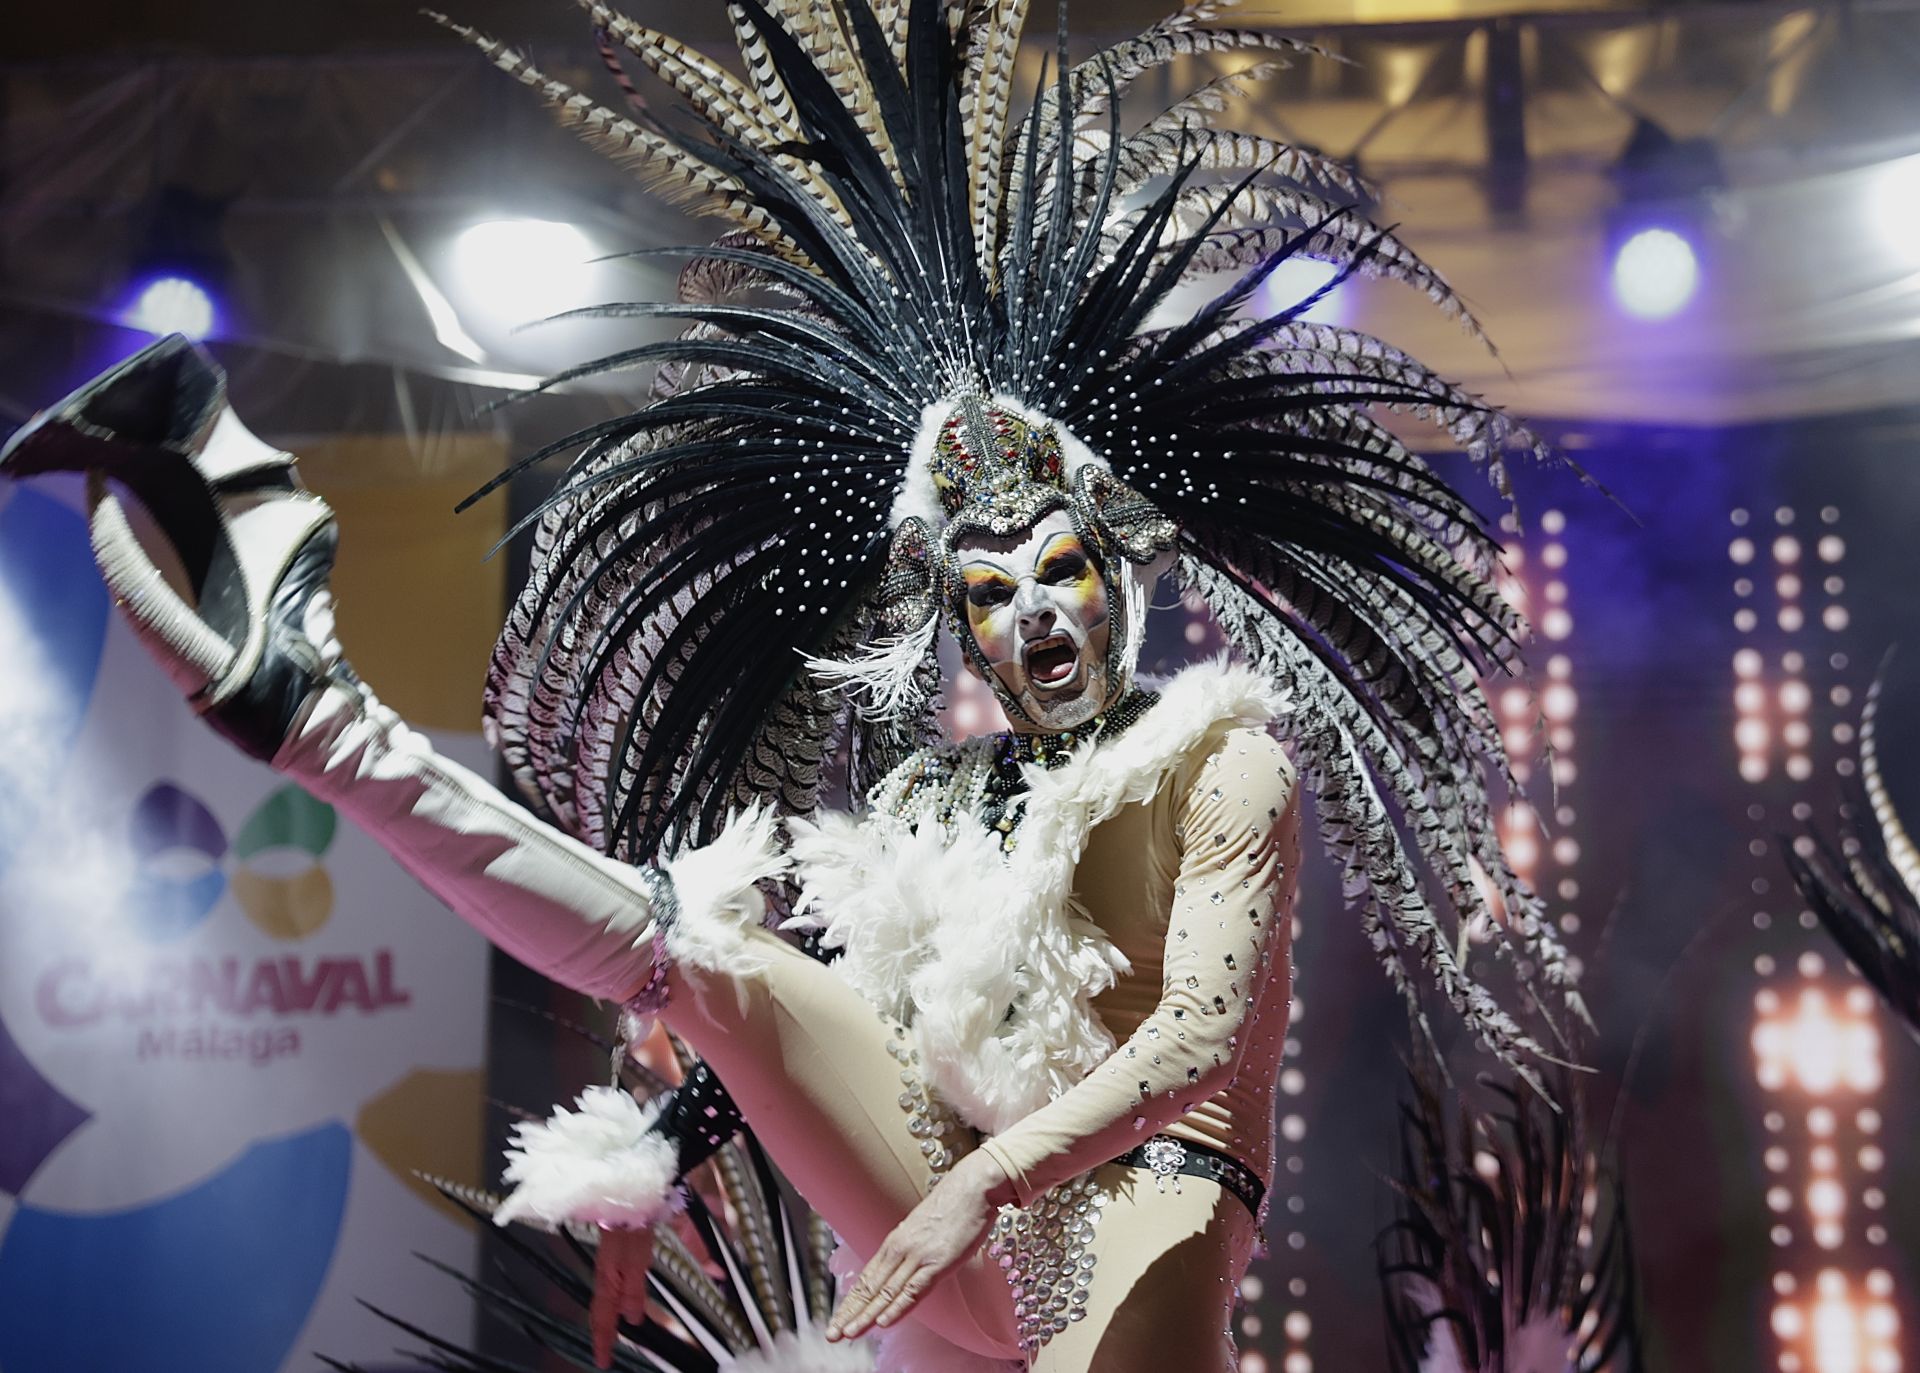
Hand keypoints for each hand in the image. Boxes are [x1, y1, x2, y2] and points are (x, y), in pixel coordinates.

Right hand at [590, 1224, 654, 1368]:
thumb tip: (631, 1320)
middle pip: (600, 1310)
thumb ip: (634, 1292)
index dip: (603, 1341)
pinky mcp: (617, 1252)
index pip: (603, 1318)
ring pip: (605, 1297)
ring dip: (606, 1317)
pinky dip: (612, 1299)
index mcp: (608, 1280)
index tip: (602, 1362)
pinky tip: (619, 1299)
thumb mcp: (637, 1263)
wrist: (629, 1194)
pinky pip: (611, 1284)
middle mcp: (605, 1274)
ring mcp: (610, 1263)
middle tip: (604, 1352)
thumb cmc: (632, 1228)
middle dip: (601, 1332)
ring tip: (610, 1333)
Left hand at [825, 1149, 1011, 1342]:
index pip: (867, 1279)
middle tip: (832, 1335)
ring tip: (846, 1334)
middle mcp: (900, 1250)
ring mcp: (918, 1256)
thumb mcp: (923, 1228)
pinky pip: (914, 1289)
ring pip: (885, 1292)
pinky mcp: (938, 1262)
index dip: (851, 1302)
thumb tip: (905, 1266)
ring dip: (865, 1316)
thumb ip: (912, 1249)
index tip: (838, 1320)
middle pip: (870, 1288)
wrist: (972, 1187)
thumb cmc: (953, 1205)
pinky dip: (897, 1307)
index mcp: (895, 1242)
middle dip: (849, 1313)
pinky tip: (883, 1322)